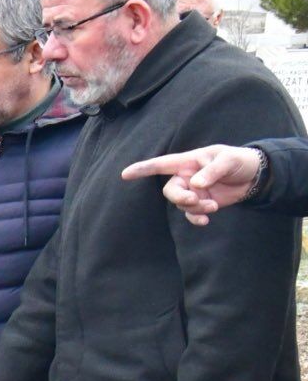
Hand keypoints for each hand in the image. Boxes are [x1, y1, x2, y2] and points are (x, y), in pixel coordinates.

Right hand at [121, 145, 261, 225]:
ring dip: (194, 208)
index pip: (161, 164)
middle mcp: (187, 177)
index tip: (125, 174)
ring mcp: (193, 191)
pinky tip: (206, 219)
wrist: (255, 176)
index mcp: (188, 162)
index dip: (143, 169)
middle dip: (180, 198)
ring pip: (182, 204)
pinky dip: (196, 218)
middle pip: (170, 190)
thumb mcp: (228, 160)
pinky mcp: (202, 203)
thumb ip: (212, 171)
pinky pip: (191, 214)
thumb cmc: (239, 161)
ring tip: (213, 206)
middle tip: (194, 200)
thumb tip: (196, 185)